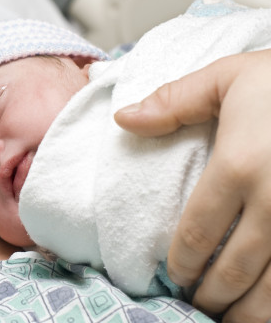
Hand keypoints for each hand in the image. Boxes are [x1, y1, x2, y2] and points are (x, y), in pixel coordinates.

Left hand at [114, 50, 270, 322]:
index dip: (182, 262)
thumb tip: (122, 119)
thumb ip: (174, 101)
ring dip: (249, 312)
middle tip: (198, 302)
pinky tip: (267, 308)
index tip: (175, 275)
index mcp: (239, 166)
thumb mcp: (229, 78)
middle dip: (211, 295)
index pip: (197, 232)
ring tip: (231, 317)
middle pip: (235, 270)